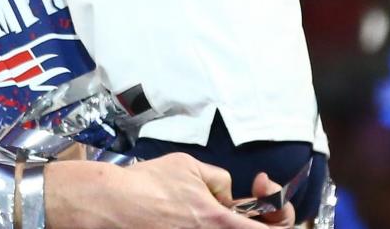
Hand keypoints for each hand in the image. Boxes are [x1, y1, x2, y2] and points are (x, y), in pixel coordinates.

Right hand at [45, 154, 294, 228]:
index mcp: (219, 222)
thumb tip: (226, 192)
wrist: (110, 204)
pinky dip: (204, 221)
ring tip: (204, 204)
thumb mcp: (189, 166)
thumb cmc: (146, 183)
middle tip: (244, 198)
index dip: (280, 215)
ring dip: (225, 219)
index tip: (265, 195)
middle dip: (255, 216)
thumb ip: (218, 179)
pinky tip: (187, 211)